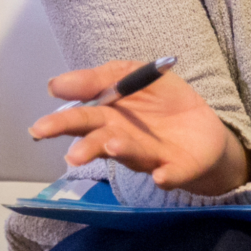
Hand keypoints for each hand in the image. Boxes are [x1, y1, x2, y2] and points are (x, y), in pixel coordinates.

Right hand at [28, 63, 246, 196]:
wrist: (207, 128)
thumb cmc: (164, 103)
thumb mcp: (133, 74)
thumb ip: (99, 77)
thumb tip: (56, 84)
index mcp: (109, 117)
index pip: (80, 119)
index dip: (61, 122)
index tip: (43, 126)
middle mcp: (124, 139)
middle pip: (98, 141)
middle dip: (82, 146)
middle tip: (65, 150)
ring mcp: (150, 155)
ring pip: (131, 154)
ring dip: (121, 149)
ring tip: (111, 144)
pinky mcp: (178, 167)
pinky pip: (172, 173)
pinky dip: (166, 175)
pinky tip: (160, 175)